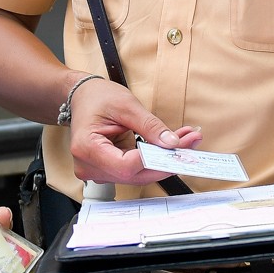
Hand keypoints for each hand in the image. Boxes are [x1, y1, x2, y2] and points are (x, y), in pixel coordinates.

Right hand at [67, 78, 201, 184]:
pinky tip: (170, 147)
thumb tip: (171, 143)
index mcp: (87, 148)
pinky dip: (154, 160)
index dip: (156, 160)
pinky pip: (134, 171)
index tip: (180, 147)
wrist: (82, 97)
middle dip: (166, 161)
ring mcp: (97, 171)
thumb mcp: (126, 105)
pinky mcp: (107, 170)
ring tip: (185, 140)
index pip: (127, 166)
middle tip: (191, 142)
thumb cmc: (97, 98)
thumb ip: (150, 126)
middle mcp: (89, 166)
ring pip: (138, 175)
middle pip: (135, 175)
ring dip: (164, 161)